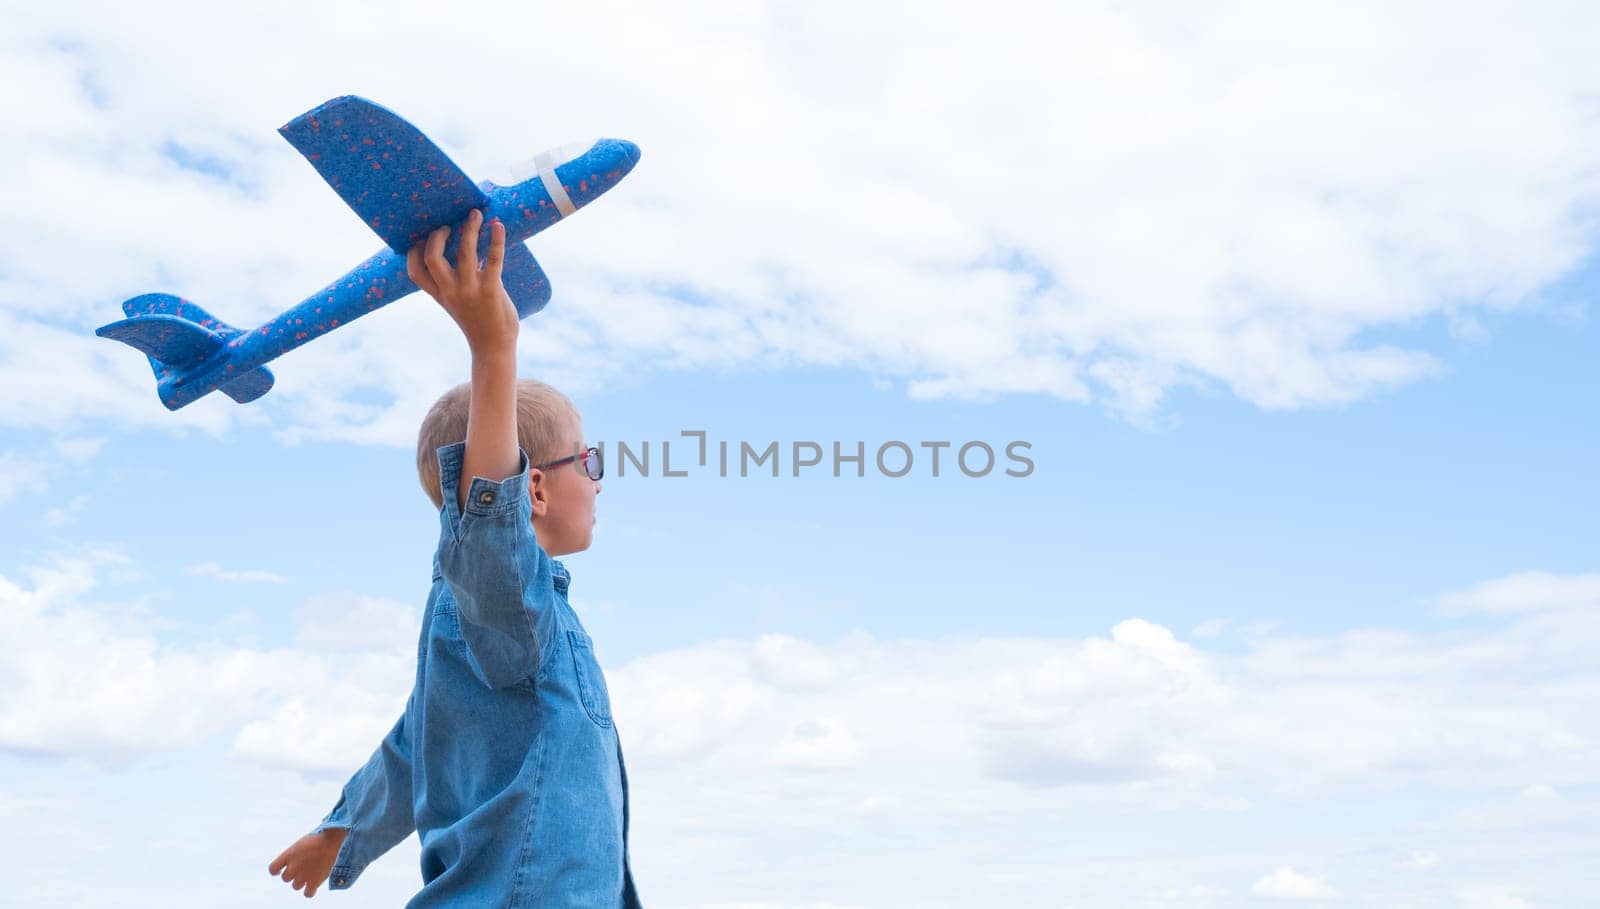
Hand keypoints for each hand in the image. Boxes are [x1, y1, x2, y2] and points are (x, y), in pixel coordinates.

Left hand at [268, 827, 347, 897]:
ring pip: (296, 886)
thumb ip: (293, 855)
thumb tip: (293, 864)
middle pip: (285, 878)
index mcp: (288, 855)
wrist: (332, 840)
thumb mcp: (301, 844)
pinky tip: (313, 886)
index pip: (273, 869)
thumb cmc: (319, 838)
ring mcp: (303, 875)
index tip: (280, 871)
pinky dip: (310, 891)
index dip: (276, 871)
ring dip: (302, 882)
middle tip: (304, 868)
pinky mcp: (314, 881)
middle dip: (293, 875)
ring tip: (311, 873)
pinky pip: (307, 893)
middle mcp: (293, 867)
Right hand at [408, 208, 518, 353]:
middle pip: (433, 258)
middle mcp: (451, 292)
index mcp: (441, 296)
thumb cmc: (480, 323)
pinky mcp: (491, 290)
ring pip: (464, 252)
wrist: (494, 348)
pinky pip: (492, 259)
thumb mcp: (459, 304)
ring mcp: (470, 291)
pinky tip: (497, 225)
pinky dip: (495, 240)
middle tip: (449, 224)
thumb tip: (469, 255)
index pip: (415, 273)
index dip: (413, 253)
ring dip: (469, 228)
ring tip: (475, 214)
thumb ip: (457, 283)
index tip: (420, 239)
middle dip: (438, 236)